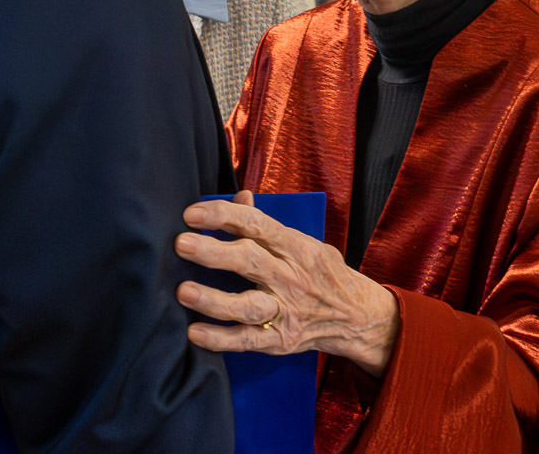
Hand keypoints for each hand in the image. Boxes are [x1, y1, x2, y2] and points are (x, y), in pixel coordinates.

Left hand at [174, 191, 400, 377]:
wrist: (357, 316)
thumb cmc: (322, 273)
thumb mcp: (304, 241)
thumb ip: (268, 223)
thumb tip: (241, 196)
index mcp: (295, 246)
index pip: (256, 224)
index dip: (223, 216)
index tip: (192, 214)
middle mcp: (289, 277)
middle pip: (249, 261)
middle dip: (213, 252)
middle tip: (181, 244)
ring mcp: (285, 310)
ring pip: (247, 305)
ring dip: (214, 299)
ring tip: (183, 291)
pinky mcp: (280, 340)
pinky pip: (248, 340)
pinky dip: (221, 339)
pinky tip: (195, 333)